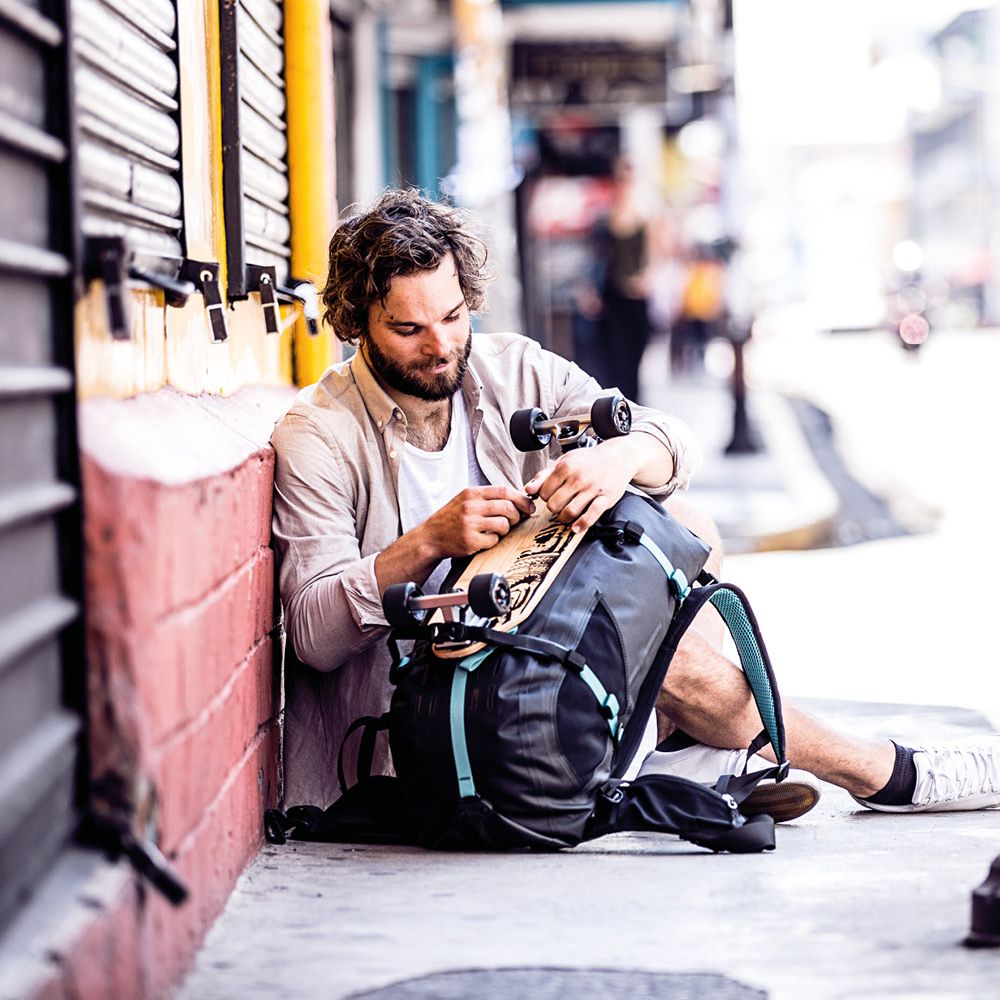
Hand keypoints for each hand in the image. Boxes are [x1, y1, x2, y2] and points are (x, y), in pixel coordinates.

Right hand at [422, 486, 534, 558]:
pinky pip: (494, 540)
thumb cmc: (451, 519)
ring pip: (504, 524)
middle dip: (516, 516)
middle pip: (508, 507)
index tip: (529, 507)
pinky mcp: (470, 540)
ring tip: (495, 531)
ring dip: (505, 530)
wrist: (430, 537)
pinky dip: (493, 541)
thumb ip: (488, 498)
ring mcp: (470, 523)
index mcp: (472, 493)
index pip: (504, 491)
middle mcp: (470, 506)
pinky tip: (484, 539)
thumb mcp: (466, 500)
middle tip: (514, 521)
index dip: (521, 499)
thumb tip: (518, 500)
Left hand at [523, 439, 637, 533]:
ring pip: (569, 512)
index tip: (551, 496)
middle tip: (559, 506)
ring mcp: (592, 489)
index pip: (543, 493)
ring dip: (564, 518)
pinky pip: (590, 516)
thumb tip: (528, 489)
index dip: (545, 497)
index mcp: (565, 468)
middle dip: (554, 508)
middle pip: (553, 505)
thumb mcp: (564, 461)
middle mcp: (577, 478)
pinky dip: (581, 525)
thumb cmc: (588, 460)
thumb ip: (544, 475)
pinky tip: (576, 528)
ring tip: (566, 515)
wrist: (617, 457)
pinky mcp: (605, 498)